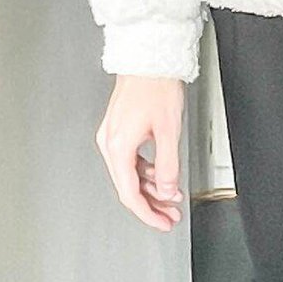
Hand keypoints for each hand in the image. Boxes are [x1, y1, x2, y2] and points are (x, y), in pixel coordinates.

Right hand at [96, 76, 186, 232]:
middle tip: (170, 216)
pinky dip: (147, 171)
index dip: (147, 213)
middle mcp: (110, 143)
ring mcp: (112, 136)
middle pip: (128, 186)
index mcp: (118, 147)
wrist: (148, 58)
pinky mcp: (119, 130)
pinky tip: (162, 175)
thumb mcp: (168, 131)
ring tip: (172, 197)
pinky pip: (131, 160)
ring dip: (151, 188)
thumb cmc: (156, 86)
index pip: (130, 193)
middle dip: (152, 204)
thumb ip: (168, 166)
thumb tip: (167, 191)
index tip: (162, 223)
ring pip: (130, 174)